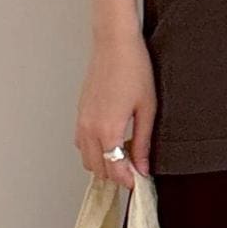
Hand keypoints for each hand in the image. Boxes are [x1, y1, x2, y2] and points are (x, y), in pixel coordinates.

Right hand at [75, 30, 155, 189]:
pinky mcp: (79, 114)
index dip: (129, 181)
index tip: (141, 183)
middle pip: (99, 170)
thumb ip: (143, 142)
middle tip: (136, 172)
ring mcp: (81, 121)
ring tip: (126, 158)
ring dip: (105, 164)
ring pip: (88, 160)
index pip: (115, 170)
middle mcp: (90, 129)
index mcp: (108, 130)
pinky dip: (95, 151)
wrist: (114, 44)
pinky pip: (82, 144)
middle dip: (117, 176)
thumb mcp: (147, 108)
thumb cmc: (134, 70)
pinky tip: (113, 142)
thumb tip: (144, 167)